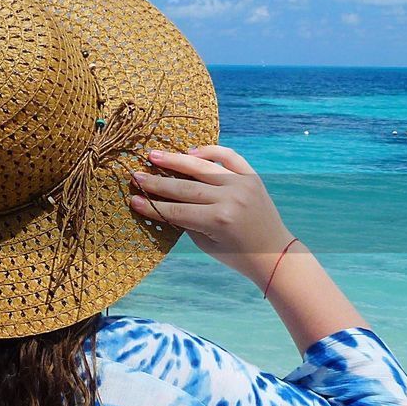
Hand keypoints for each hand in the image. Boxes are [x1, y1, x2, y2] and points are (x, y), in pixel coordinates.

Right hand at [129, 145, 293, 286]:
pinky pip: (229, 156)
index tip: (132, 198)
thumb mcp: (205, 243)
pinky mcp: (252, 176)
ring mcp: (242, 184)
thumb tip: (162, 200)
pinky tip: (191, 152)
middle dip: (157, 181)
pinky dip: (210, 151)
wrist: (274, 252)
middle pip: (185, 187)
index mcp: (218, 221)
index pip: (177, 210)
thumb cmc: (236, 254)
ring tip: (153, 155)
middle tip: (136, 175)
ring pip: (202, 167)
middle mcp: (230, 199)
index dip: (153, 205)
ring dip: (175, 160)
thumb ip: (186, 221)